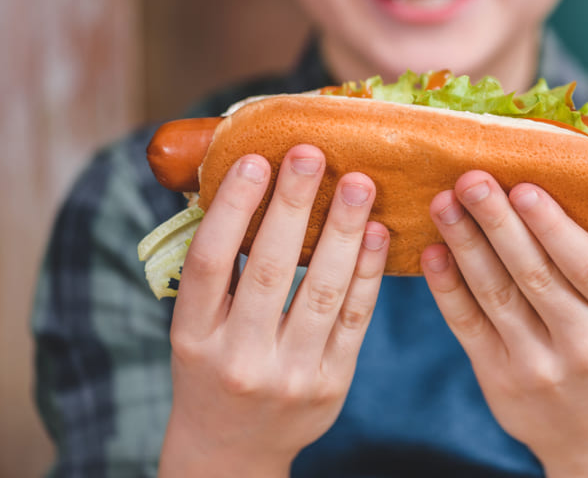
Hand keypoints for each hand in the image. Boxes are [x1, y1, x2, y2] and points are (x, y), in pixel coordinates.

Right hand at [159, 145, 388, 476]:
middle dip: (293, 206)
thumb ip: (216, 273)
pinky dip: (368, 272)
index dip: (233, 209)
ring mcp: (289, 374)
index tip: (256, 160)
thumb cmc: (212, 369)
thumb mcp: (195, 329)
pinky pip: (355, 318)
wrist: (234, 448)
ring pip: (322, 292)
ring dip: (342, 232)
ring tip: (358, 183)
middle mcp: (239, 358)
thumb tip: (242, 187)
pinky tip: (378, 232)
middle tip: (312, 154)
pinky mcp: (332, 383)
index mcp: (193, 337)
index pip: (209, 263)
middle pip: (270, 270)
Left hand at [421, 171, 587, 477]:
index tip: (523, 186)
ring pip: (495, 295)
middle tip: (470, 178)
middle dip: (497, 222)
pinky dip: (447, 287)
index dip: (553, 226)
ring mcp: (538, 365)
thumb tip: (553, 179)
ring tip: (443, 202)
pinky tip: (432, 251)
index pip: (587, 265)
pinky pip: (467, 325)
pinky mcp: (499, 378)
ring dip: (465, 243)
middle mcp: (584, 343)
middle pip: (533, 275)